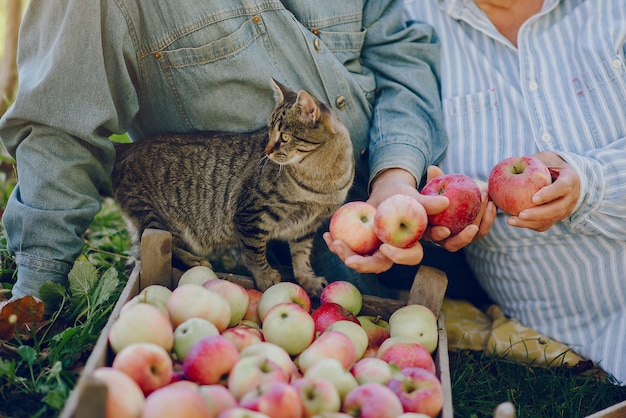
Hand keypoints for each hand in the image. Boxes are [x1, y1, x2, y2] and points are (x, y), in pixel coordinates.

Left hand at [324, 168, 446, 273]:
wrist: (388, 193)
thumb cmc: (405, 195)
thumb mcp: (416, 197)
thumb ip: (428, 202)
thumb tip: (446, 201)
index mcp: (411, 246)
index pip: (410, 257)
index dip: (400, 256)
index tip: (386, 248)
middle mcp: (393, 254)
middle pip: (380, 265)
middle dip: (364, 265)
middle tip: (350, 261)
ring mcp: (375, 252)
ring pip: (361, 261)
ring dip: (346, 255)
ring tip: (335, 243)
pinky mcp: (362, 247)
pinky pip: (349, 250)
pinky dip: (337, 244)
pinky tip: (327, 235)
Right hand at [420, 166, 495, 251]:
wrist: (453, 194)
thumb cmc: (436, 190)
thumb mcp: (433, 184)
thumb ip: (433, 179)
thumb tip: (433, 168)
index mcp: (429, 228)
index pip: (432, 236)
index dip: (438, 235)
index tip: (446, 230)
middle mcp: (444, 237)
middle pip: (453, 245)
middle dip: (464, 238)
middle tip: (473, 228)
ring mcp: (460, 235)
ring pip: (471, 236)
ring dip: (480, 221)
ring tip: (485, 203)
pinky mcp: (474, 231)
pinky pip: (483, 229)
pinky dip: (488, 217)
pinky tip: (492, 204)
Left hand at [507, 151, 579, 231]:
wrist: (563, 175)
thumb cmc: (550, 163)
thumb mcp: (544, 158)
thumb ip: (533, 161)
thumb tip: (511, 163)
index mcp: (570, 178)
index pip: (563, 187)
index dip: (549, 194)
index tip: (533, 199)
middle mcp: (571, 196)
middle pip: (558, 209)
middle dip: (538, 214)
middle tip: (520, 214)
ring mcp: (566, 208)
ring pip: (551, 219)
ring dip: (530, 222)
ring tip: (511, 220)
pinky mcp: (557, 216)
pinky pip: (544, 224)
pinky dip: (529, 225)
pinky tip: (514, 221)